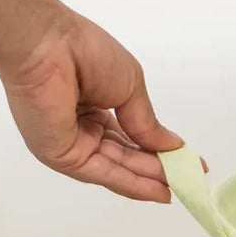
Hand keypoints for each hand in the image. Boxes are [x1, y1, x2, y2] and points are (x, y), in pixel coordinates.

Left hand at [0, 10, 182, 202]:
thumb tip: (173, 147)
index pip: (128, 136)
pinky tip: (157, 190)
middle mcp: (81, 127)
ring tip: (179, 189)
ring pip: (116, 167)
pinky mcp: (62, 155)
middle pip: (124, 155)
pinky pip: (102, 172)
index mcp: (93, 105)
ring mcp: (71, 143)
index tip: (186, 160)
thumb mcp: (131, 88)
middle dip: (156, 169)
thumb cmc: (87, 53)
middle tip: (187, 180)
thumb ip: (147, 124)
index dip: (157, 149)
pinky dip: (131, 183)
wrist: (48, 46)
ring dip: (148, 179)